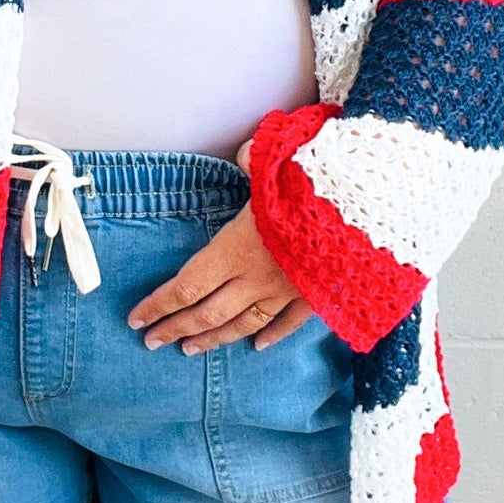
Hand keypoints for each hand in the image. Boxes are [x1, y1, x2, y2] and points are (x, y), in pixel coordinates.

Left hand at [125, 138, 317, 353]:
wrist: (366, 214)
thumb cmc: (314, 186)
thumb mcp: (276, 164)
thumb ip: (253, 159)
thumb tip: (245, 152)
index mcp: (236, 248)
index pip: (186, 286)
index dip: (159, 305)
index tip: (136, 319)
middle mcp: (256, 277)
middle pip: (207, 313)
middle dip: (176, 329)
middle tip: (152, 342)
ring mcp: (287, 291)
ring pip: (243, 324)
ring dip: (214, 339)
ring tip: (190, 350)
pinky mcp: (316, 296)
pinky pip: (289, 323)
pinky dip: (271, 336)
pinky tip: (257, 346)